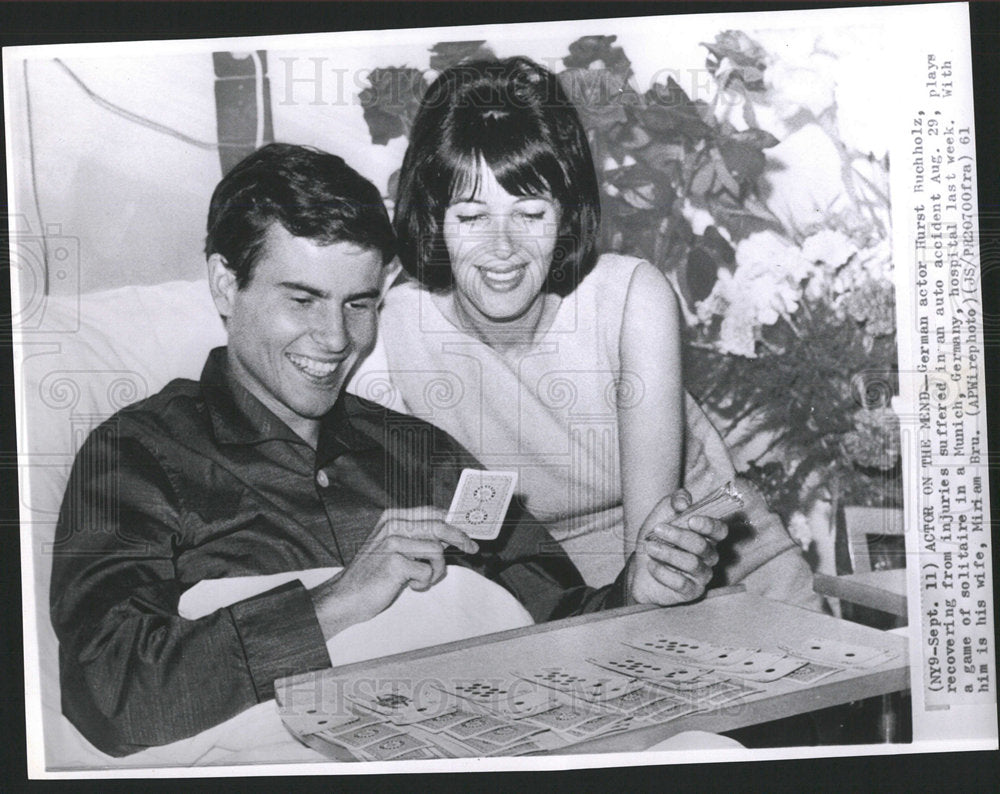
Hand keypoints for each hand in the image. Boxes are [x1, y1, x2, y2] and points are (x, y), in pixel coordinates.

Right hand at [309, 505, 477, 639]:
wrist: (347, 596)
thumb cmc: (373, 575)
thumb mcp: (394, 548)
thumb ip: (417, 538)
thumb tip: (450, 536)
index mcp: (392, 517)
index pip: (432, 512)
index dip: (454, 522)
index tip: (469, 533)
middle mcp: (392, 525)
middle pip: (439, 526)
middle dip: (460, 538)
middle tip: (472, 549)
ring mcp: (392, 542)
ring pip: (436, 551)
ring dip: (435, 571)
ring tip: (420, 579)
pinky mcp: (394, 562)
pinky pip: (427, 571)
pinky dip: (423, 583)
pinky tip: (409, 585)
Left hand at [626, 489, 727, 606]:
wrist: (639, 567)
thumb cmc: (656, 538)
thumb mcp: (662, 513)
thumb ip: (675, 501)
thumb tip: (684, 502)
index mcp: (706, 536)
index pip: (720, 530)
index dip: (709, 525)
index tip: (691, 520)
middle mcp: (709, 556)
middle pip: (703, 546)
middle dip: (678, 536)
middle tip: (657, 529)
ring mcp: (702, 575)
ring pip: (692, 564)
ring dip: (668, 553)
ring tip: (650, 547)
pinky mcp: (692, 592)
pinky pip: (681, 584)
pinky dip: (663, 573)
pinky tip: (651, 565)